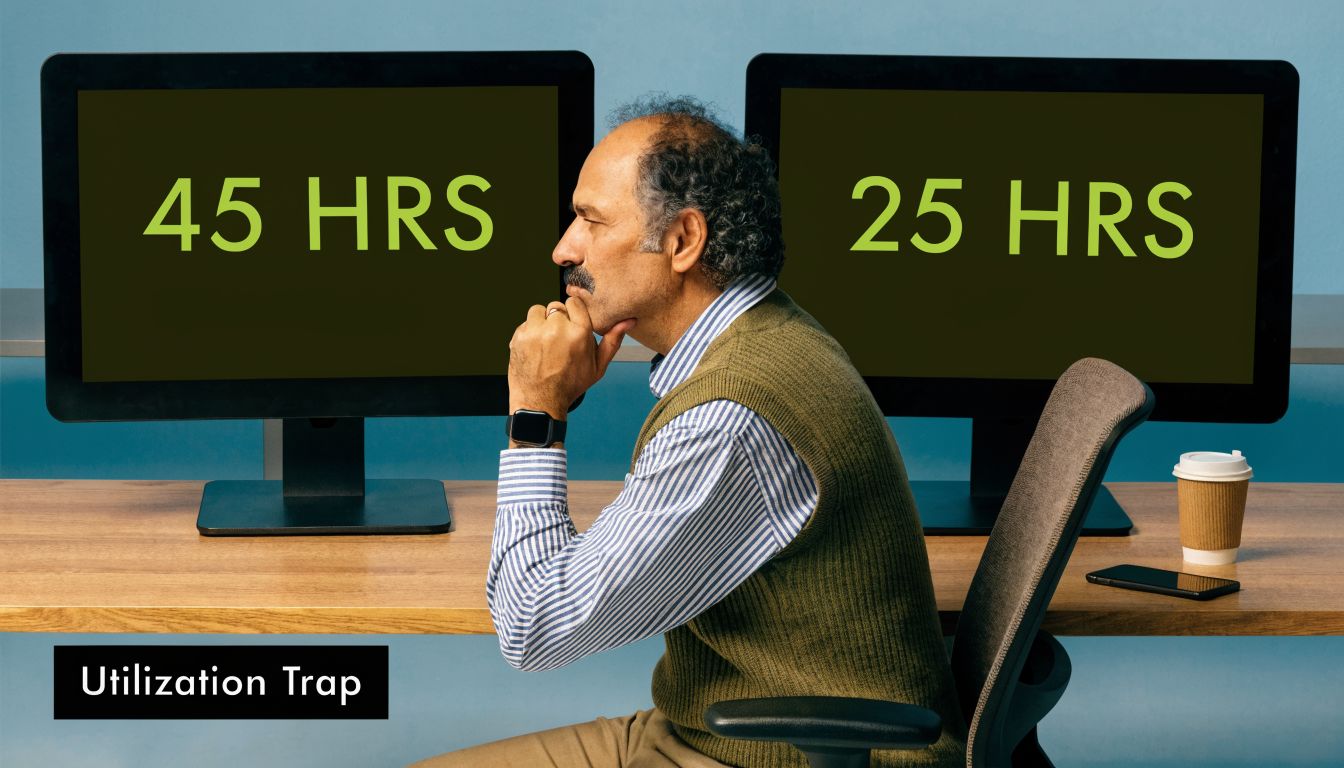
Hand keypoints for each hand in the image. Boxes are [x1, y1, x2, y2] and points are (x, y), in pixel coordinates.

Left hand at [508, 296, 634, 418]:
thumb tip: (628, 321)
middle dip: (558, 319)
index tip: (572, 324)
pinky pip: (526, 323)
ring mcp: (536, 331)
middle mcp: (557, 328)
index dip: (573, 313)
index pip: (575, 303)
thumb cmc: (570, 385)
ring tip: (545, 341)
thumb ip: (612, 340)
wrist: (540, 401)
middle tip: (559, 339)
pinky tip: (535, 348)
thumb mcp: (598, 366)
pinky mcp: (519, 336)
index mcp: (579, 333)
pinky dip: (529, 332)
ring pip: (539, 311)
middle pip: (557, 307)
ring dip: (542, 322)